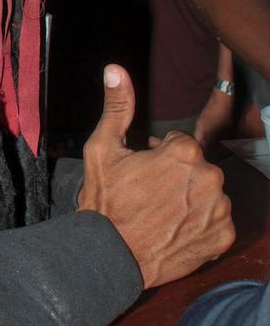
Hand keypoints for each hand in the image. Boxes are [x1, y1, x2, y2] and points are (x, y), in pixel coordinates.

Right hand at [78, 65, 234, 288]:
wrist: (110, 256)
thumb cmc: (105, 201)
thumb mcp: (102, 148)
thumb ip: (117, 107)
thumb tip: (115, 69)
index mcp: (184, 152)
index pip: (179, 145)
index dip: (157, 157)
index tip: (141, 173)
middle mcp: (209, 177)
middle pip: (196, 168)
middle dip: (177, 176)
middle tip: (149, 194)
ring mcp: (219, 209)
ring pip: (208, 193)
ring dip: (191, 199)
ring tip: (162, 214)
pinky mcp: (223, 236)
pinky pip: (217, 221)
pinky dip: (201, 225)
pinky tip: (176, 230)